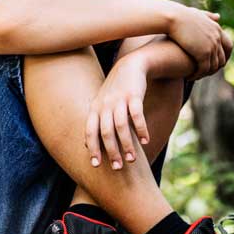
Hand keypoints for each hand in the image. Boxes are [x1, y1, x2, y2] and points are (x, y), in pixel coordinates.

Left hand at [86, 53, 149, 169]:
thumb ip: (95, 123)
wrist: (130, 66)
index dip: (92, 148)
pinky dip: (141, 129)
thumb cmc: (115, 90)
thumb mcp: (101, 104)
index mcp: (95, 108)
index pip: (90, 131)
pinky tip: (146, 141)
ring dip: (127, 144)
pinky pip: (137, 115)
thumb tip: (87, 144)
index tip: (96, 165)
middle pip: (106, 132)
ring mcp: (119, 100)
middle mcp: (105, 105)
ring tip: (132, 159)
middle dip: (111, 151)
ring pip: (121, 126)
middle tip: (118, 167)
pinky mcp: (134, 95)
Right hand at [168, 6, 231, 79]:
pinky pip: (204, 69)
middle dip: (215, 68)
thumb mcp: (198, 14)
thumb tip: (218, 17)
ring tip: (196, 76)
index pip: (228, 46)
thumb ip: (209, 16)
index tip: (217, 62)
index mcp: (217, 29)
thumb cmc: (181, 15)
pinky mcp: (203, 54)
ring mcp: (211, 46)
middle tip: (205, 73)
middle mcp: (217, 39)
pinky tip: (190, 77)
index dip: (224, 56)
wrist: (173, 18)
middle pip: (222, 58)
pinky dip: (198, 75)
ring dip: (205, 73)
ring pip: (213, 66)